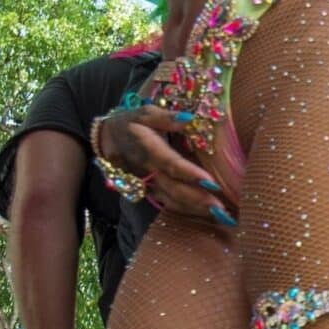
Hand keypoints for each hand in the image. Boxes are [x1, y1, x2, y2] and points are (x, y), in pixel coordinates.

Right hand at [99, 104, 235, 225]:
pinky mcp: (148, 190)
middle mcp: (148, 171)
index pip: (171, 165)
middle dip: (198, 200)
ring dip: (195, 209)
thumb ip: (166, 117)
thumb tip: (189, 118)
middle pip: (174, 189)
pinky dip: (186, 210)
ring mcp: (147, 184)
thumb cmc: (130, 123)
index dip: (190, 175)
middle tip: (221, 209)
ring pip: (171, 200)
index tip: (211, 183)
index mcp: (149, 150)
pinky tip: (204, 214)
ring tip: (219, 216)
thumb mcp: (145, 113)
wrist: (106, 140)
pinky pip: (168, 203)